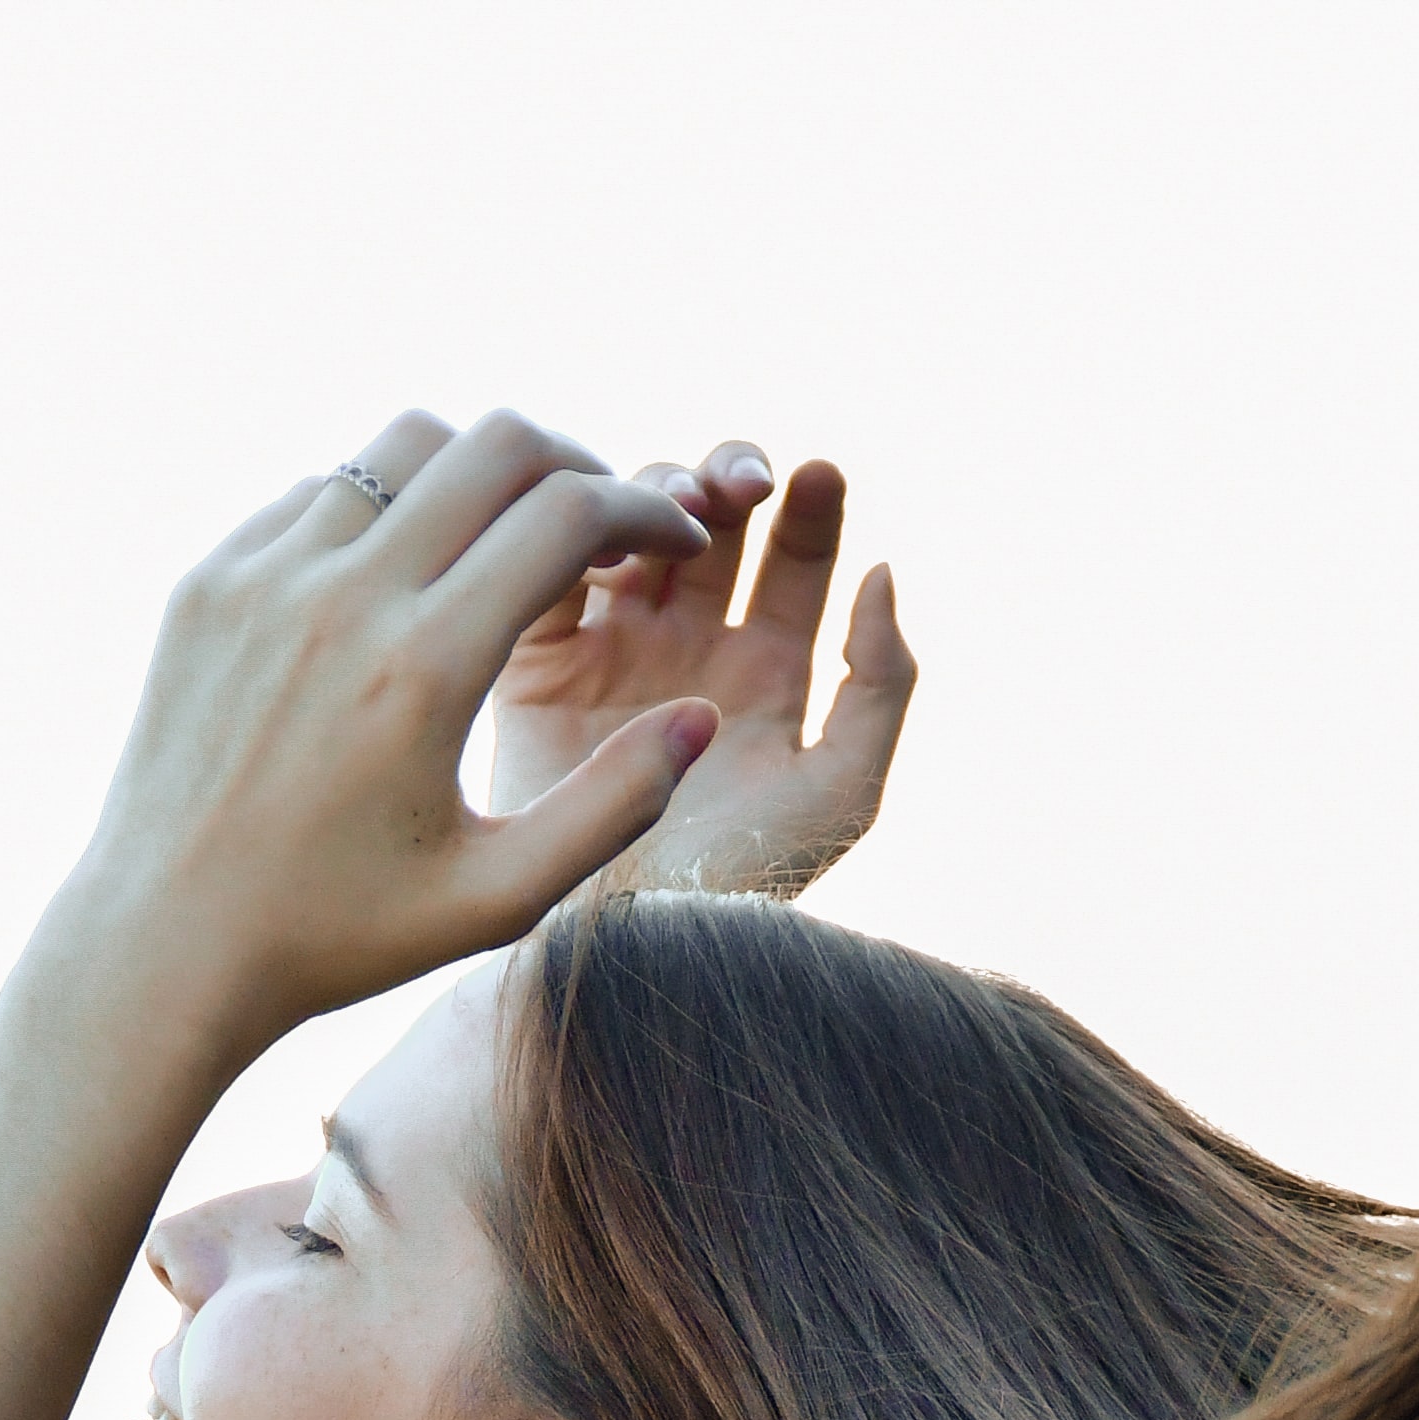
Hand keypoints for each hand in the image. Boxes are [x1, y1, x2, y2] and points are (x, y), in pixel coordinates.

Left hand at [51, 411, 714, 1058]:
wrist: (160, 945)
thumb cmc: (338, 935)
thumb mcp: (497, 898)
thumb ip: (614, 806)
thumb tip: (698, 718)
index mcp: (422, 667)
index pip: (565, 512)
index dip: (643, 509)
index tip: (670, 541)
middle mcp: (340, 598)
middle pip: (493, 443)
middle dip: (572, 464)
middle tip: (596, 524)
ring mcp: (262, 578)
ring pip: (401, 448)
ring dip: (473, 477)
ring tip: (499, 546)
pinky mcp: (208, 583)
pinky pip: (318, 494)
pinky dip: (382, 511)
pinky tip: (402, 584)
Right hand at [488, 443, 913, 897]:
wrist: (616, 943)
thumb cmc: (740, 883)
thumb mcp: (841, 791)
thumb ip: (880, 684)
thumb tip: (882, 570)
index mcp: (768, 672)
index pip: (795, 559)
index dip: (810, 508)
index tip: (816, 476)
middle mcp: (689, 649)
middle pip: (711, 526)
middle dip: (728, 481)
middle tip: (739, 487)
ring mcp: (611, 651)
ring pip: (630, 530)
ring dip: (655, 495)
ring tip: (677, 513)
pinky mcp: (536, 666)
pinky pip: (552, 575)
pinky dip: (571, 535)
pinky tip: (602, 536)